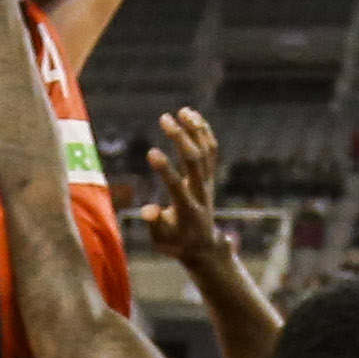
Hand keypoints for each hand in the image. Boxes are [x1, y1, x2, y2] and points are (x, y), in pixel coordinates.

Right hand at [139, 106, 226, 263]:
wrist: (203, 247)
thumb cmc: (176, 243)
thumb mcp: (162, 241)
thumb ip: (155, 226)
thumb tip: (147, 210)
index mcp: (188, 211)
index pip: (176, 187)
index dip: (165, 170)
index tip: (151, 152)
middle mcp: (201, 194)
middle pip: (195, 162)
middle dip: (180, 139)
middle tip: (164, 118)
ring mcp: (208, 184)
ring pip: (206, 153)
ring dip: (196, 130)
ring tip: (182, 111)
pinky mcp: (209, 177)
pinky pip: (211, 151)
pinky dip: (204, 132)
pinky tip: (193, 116)